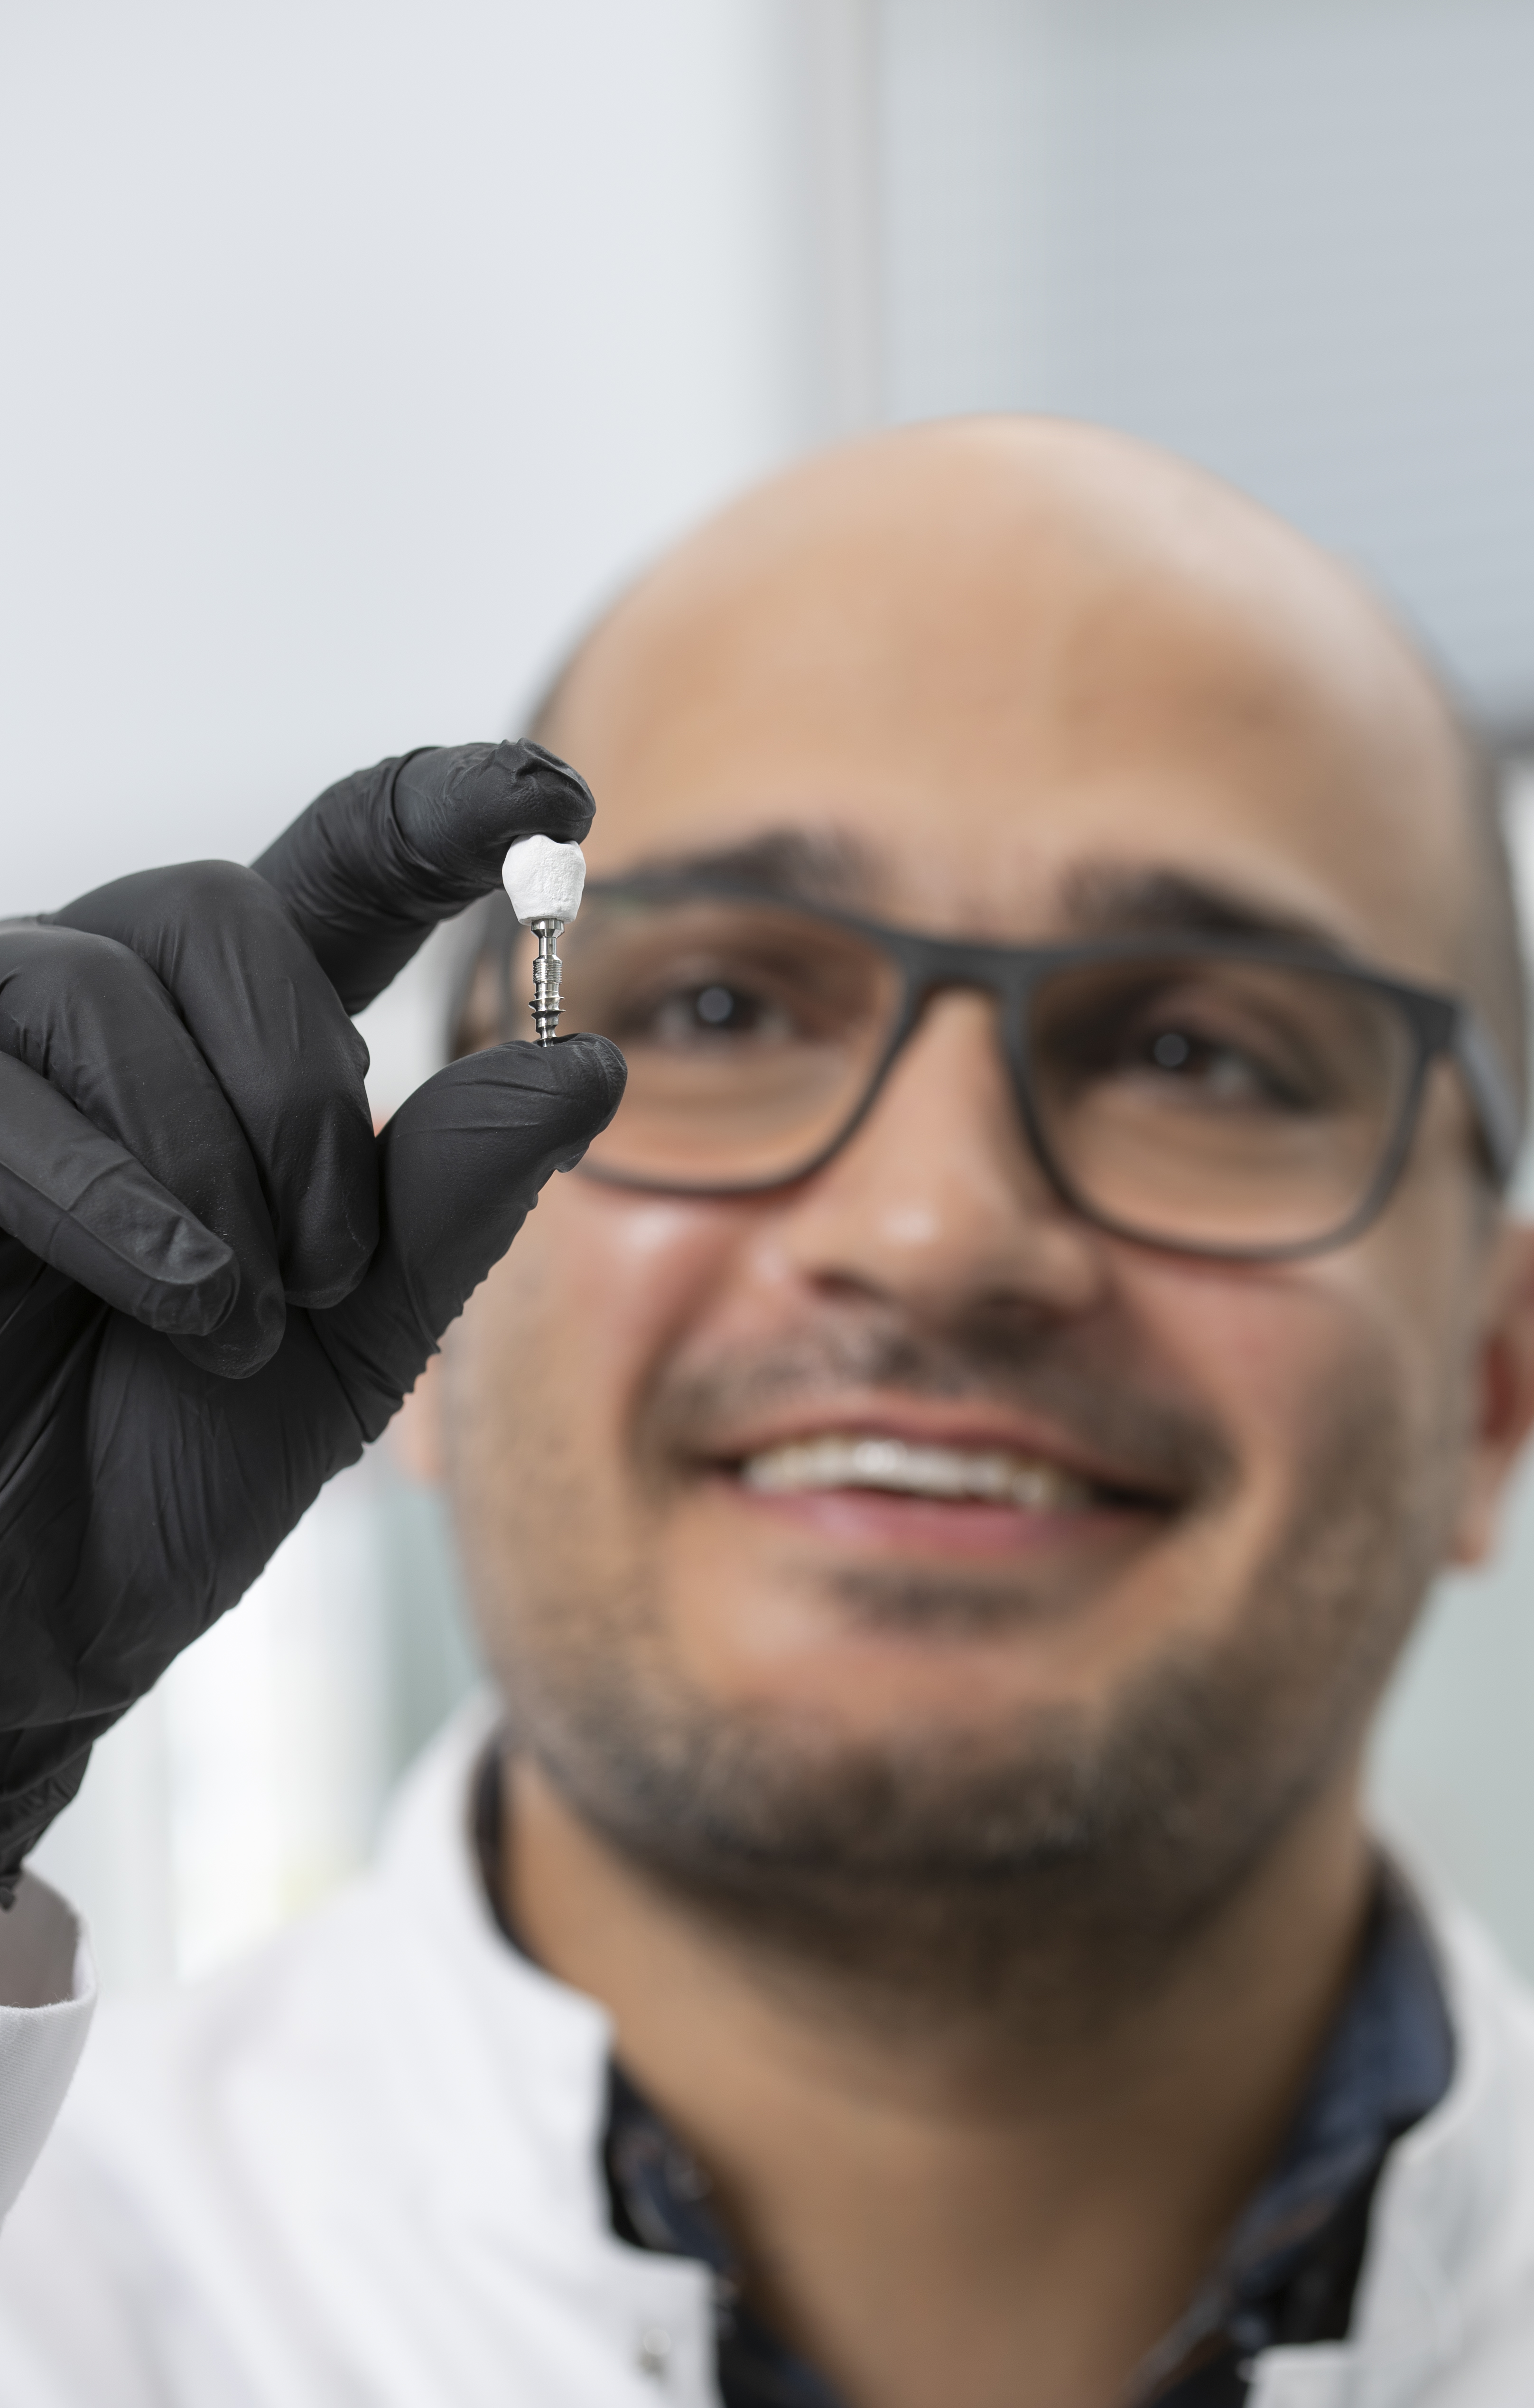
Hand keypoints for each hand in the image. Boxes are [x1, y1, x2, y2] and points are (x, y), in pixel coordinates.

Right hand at [0, 740, 624, 1886]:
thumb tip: (591, 1058)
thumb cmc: (175, 1462)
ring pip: (117, 981)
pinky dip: (124, 1204)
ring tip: (236, 1315)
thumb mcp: (362, 1324)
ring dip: (216, 1163)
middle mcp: (112, 1021)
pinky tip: (178, 1307)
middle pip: (229, 911)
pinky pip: (10, 1078)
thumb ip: (458, 1188)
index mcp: (234, 1052)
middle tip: (326, 1263)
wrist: (38, 1605)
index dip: (439, 810)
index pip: (341, 874)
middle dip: (303, 1092)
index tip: (551, 791)